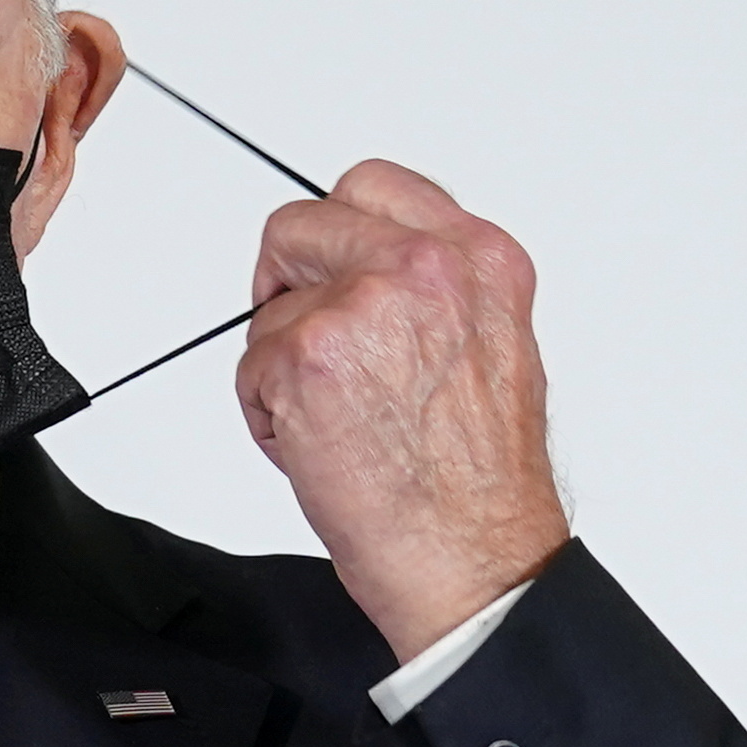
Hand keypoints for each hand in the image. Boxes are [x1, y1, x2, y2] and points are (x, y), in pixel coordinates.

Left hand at [234, 161, 569, 661]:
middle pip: (304, 223)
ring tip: (340, 421)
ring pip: (273, 304)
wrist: (474, 559)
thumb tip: (376, 275)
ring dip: (286, 362)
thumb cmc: (482, 484)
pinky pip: (250, 368)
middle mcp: (425, 268)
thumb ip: (440, 292)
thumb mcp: (495, 350)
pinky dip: (269, 414)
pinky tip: (321, 448)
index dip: (338, 231)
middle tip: (307, 343)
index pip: (374, 187)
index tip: (330, 264)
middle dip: (290, 283)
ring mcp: (362, 305)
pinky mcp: (306, 355)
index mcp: (480, 259)